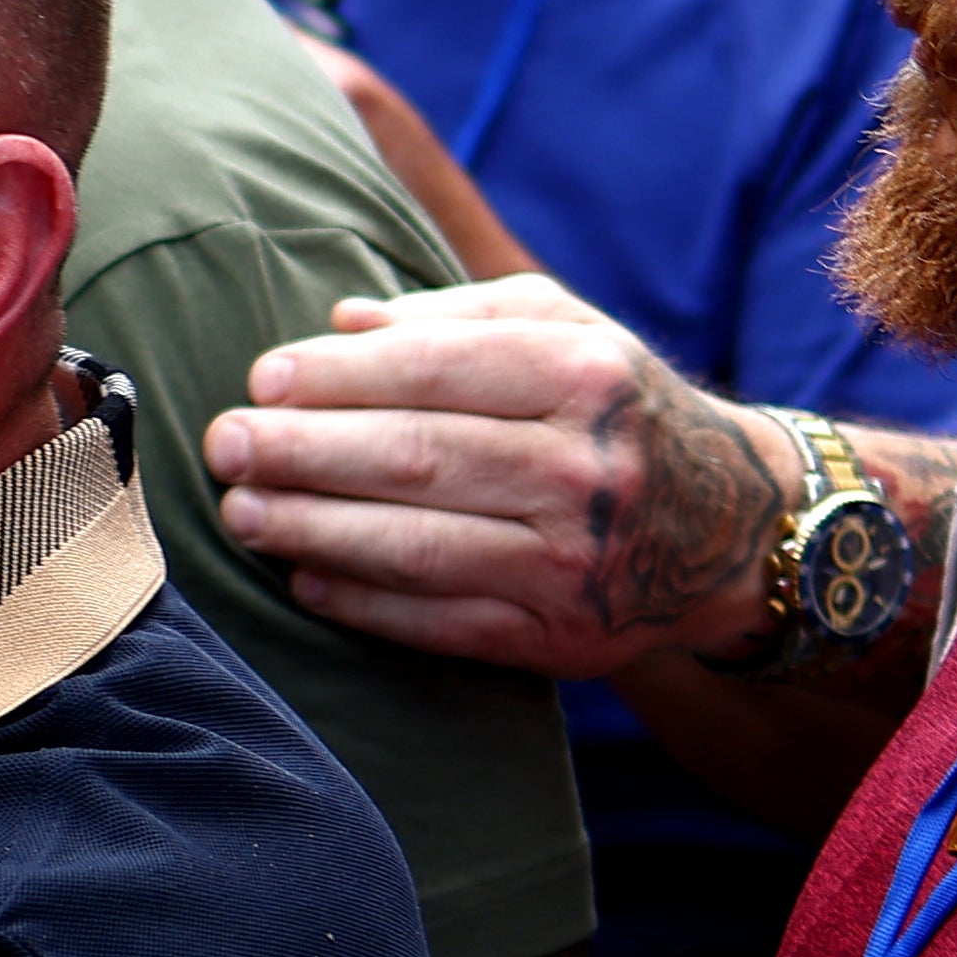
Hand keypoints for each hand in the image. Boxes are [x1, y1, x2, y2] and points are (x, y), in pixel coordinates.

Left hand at [200, 276, 776, 680]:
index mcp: (588, 376)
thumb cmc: (615, 410)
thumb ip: (457, 316)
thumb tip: (341, 321)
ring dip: (316, 531)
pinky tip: (305, 580)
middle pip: (419, 459)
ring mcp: (576, 563)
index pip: (439, 369)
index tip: (264, 377)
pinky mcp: (562, 640)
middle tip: (225, 443)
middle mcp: (587, 470)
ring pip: (421, 546)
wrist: (732, 529)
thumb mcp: (566, 332)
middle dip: (305, 451)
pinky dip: (364, 605)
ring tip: (242, 512)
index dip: (340, 375)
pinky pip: (444, 624)